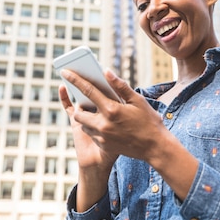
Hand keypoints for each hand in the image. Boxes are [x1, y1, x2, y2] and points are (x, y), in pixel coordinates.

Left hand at [61, 69, 198, 203]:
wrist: (155, 147)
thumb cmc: (149, 121)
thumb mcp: (138, 100)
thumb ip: (120, 86)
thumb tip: (106, 72)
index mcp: (111, 109)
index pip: (88, 90)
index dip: (75, 79)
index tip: (65, 71)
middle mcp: (103, 124)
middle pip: (80, 112)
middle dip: (80, 106)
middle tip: (88, 101)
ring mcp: (102, 137)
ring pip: (84, 125)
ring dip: (87, 118)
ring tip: (99, 113)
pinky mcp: (104, 146)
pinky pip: (92, 135)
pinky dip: (95, 128)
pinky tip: (106, 125)